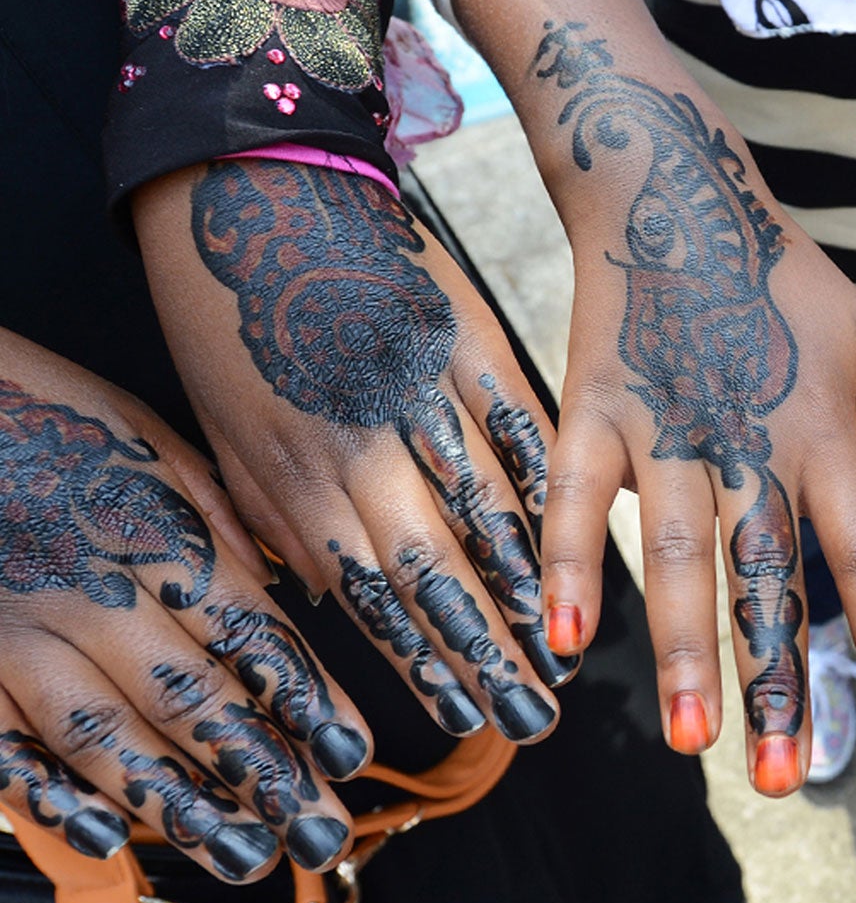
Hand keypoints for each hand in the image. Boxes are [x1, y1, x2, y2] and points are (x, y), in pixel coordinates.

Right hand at [0, 331, 367, 881]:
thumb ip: (218, 518)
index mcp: (156, 533)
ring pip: (107, 735)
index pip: (250, 633)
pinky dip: (47, 795)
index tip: (355, 757)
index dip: (306, 701)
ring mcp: (15, 629)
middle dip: (265, 776)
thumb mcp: (151, 441)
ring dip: (181, 805)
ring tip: (247, 857)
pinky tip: (103, 837)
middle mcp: (92, 589)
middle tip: (323, 836)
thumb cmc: (48, 413)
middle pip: (193, 700)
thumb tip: (290, 586)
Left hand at [135, 159, 569, 745]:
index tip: (466, 718)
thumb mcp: (225, 427)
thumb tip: (328, 592)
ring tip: (565, 649)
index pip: (365, 589)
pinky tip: (583, 533)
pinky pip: (515, 426)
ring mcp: (416, 389)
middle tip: (532, 721)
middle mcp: (354, 442)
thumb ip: (279, 512)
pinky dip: (551, 486)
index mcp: (289, 471)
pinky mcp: (462, 336)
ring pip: (482, 507)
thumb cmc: (226, 312)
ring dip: (528, 587)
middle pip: (430, 568)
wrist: (246, 181)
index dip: (420, 660)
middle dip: (482, 653)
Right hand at [518, 24, 855, 794]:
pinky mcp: (593, 412)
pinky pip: (577, 500)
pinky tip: (566, 645)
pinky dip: (570, 567)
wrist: (666, 188)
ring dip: (687, 653)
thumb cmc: (777, 276)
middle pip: (770, 577)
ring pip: (681, 556)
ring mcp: (668, 429)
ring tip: (695, 747)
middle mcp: (750, 438)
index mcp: (824, 425)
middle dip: (778, 681)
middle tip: (788, 778)